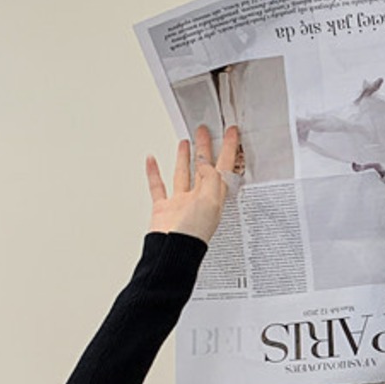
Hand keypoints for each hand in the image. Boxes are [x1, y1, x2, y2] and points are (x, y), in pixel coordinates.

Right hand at [145, 123, 239, 243]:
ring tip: (184, 141)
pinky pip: (158, 186)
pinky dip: (154, 172)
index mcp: (215, 197)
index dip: (230, 148)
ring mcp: (181, 203)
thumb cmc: (193, 234)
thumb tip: (206, 164)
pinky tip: (152, 160)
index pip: (225, 167)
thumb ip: (210, 178)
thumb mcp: (209, 201)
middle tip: (204, 131)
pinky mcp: (164, 208)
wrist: (172, 252)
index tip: (232, 132)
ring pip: (183, 174)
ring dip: (184, 157)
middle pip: (204, 167)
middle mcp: (199, 199)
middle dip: (205, 148)